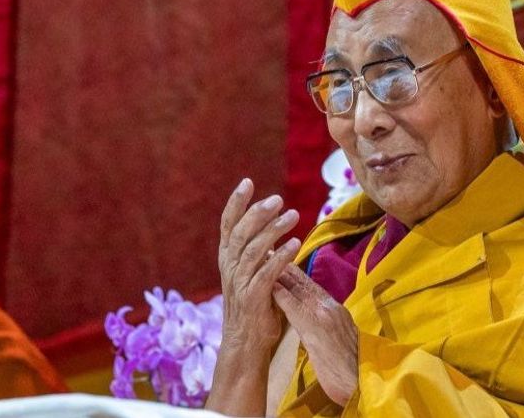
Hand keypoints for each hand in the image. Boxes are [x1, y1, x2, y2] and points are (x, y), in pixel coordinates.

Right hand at [217, 179, 300, 353]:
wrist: (246, 342)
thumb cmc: (253, 304)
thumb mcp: (250, 272)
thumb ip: (256, 250)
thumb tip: (269, 224)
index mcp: (228, 257)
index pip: (227, 224)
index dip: (235, 202)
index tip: (247, 182)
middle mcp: (229, 267)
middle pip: (240, 233)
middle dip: (258, 213)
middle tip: (277, 199)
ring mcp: (239, 283)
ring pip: (253, 250)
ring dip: (273, 230)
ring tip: (293, 215)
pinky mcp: (252, 298)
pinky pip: (266, 273)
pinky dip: (280, 256)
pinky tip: (295, 243)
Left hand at [273, 264, 358, 406]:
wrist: (360, 382)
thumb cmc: (350, 369)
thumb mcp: (340, 340)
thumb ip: (327, 326)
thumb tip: (313, 320)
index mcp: (337, 311)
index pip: (312, 287)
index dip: (295, 273)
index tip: (281, 260)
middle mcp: (331, 308)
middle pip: (304, 283)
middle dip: (285, 267)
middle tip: (268, 251)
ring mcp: (325, 316)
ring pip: (300, 291)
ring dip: (281, 276)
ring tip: (265, 261)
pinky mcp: (318, 329)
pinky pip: (297, 309)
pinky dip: (283, 297)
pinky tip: (271, 287)